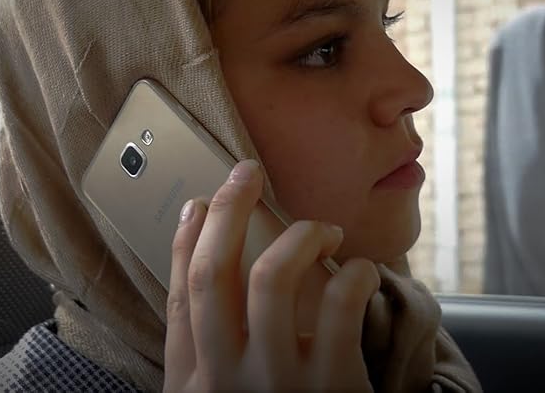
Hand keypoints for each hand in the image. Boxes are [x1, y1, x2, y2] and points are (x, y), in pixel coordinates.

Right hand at [164, 160, 379, 391]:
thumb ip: (213, 351)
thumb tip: (215, 269)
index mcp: (195, 384)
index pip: (181, 295)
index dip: (186, 240)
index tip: (200, 202)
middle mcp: (227, 380)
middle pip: (214, 273)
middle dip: (229, 210)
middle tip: (248, 172)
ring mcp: (278, 382)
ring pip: (271, 276)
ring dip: (299, 236)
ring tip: (324, 230)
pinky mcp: (334, 384)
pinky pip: (340, 303)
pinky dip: (355, 273)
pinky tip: (363, 271)